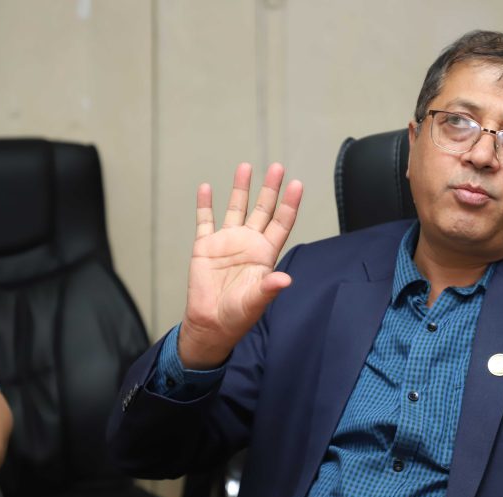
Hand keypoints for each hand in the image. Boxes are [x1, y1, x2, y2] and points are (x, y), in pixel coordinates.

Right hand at [178, 162, 302, 368]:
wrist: (210, 323)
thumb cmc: (238, 315)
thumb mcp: (256, 302)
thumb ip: (269, 289)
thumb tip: (286, 280)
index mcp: (265, 253)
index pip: (281, 223)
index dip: (290, 204)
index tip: (297, 184)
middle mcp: (249, 242)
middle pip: (262, 209)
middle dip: (270, 188)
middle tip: (277, 167)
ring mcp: (227, 242)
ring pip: (236, 208)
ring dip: (240, 188)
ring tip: (244, 167)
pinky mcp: (205, 246)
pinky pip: (205, 221)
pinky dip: (204, 205)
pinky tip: (206, 188)